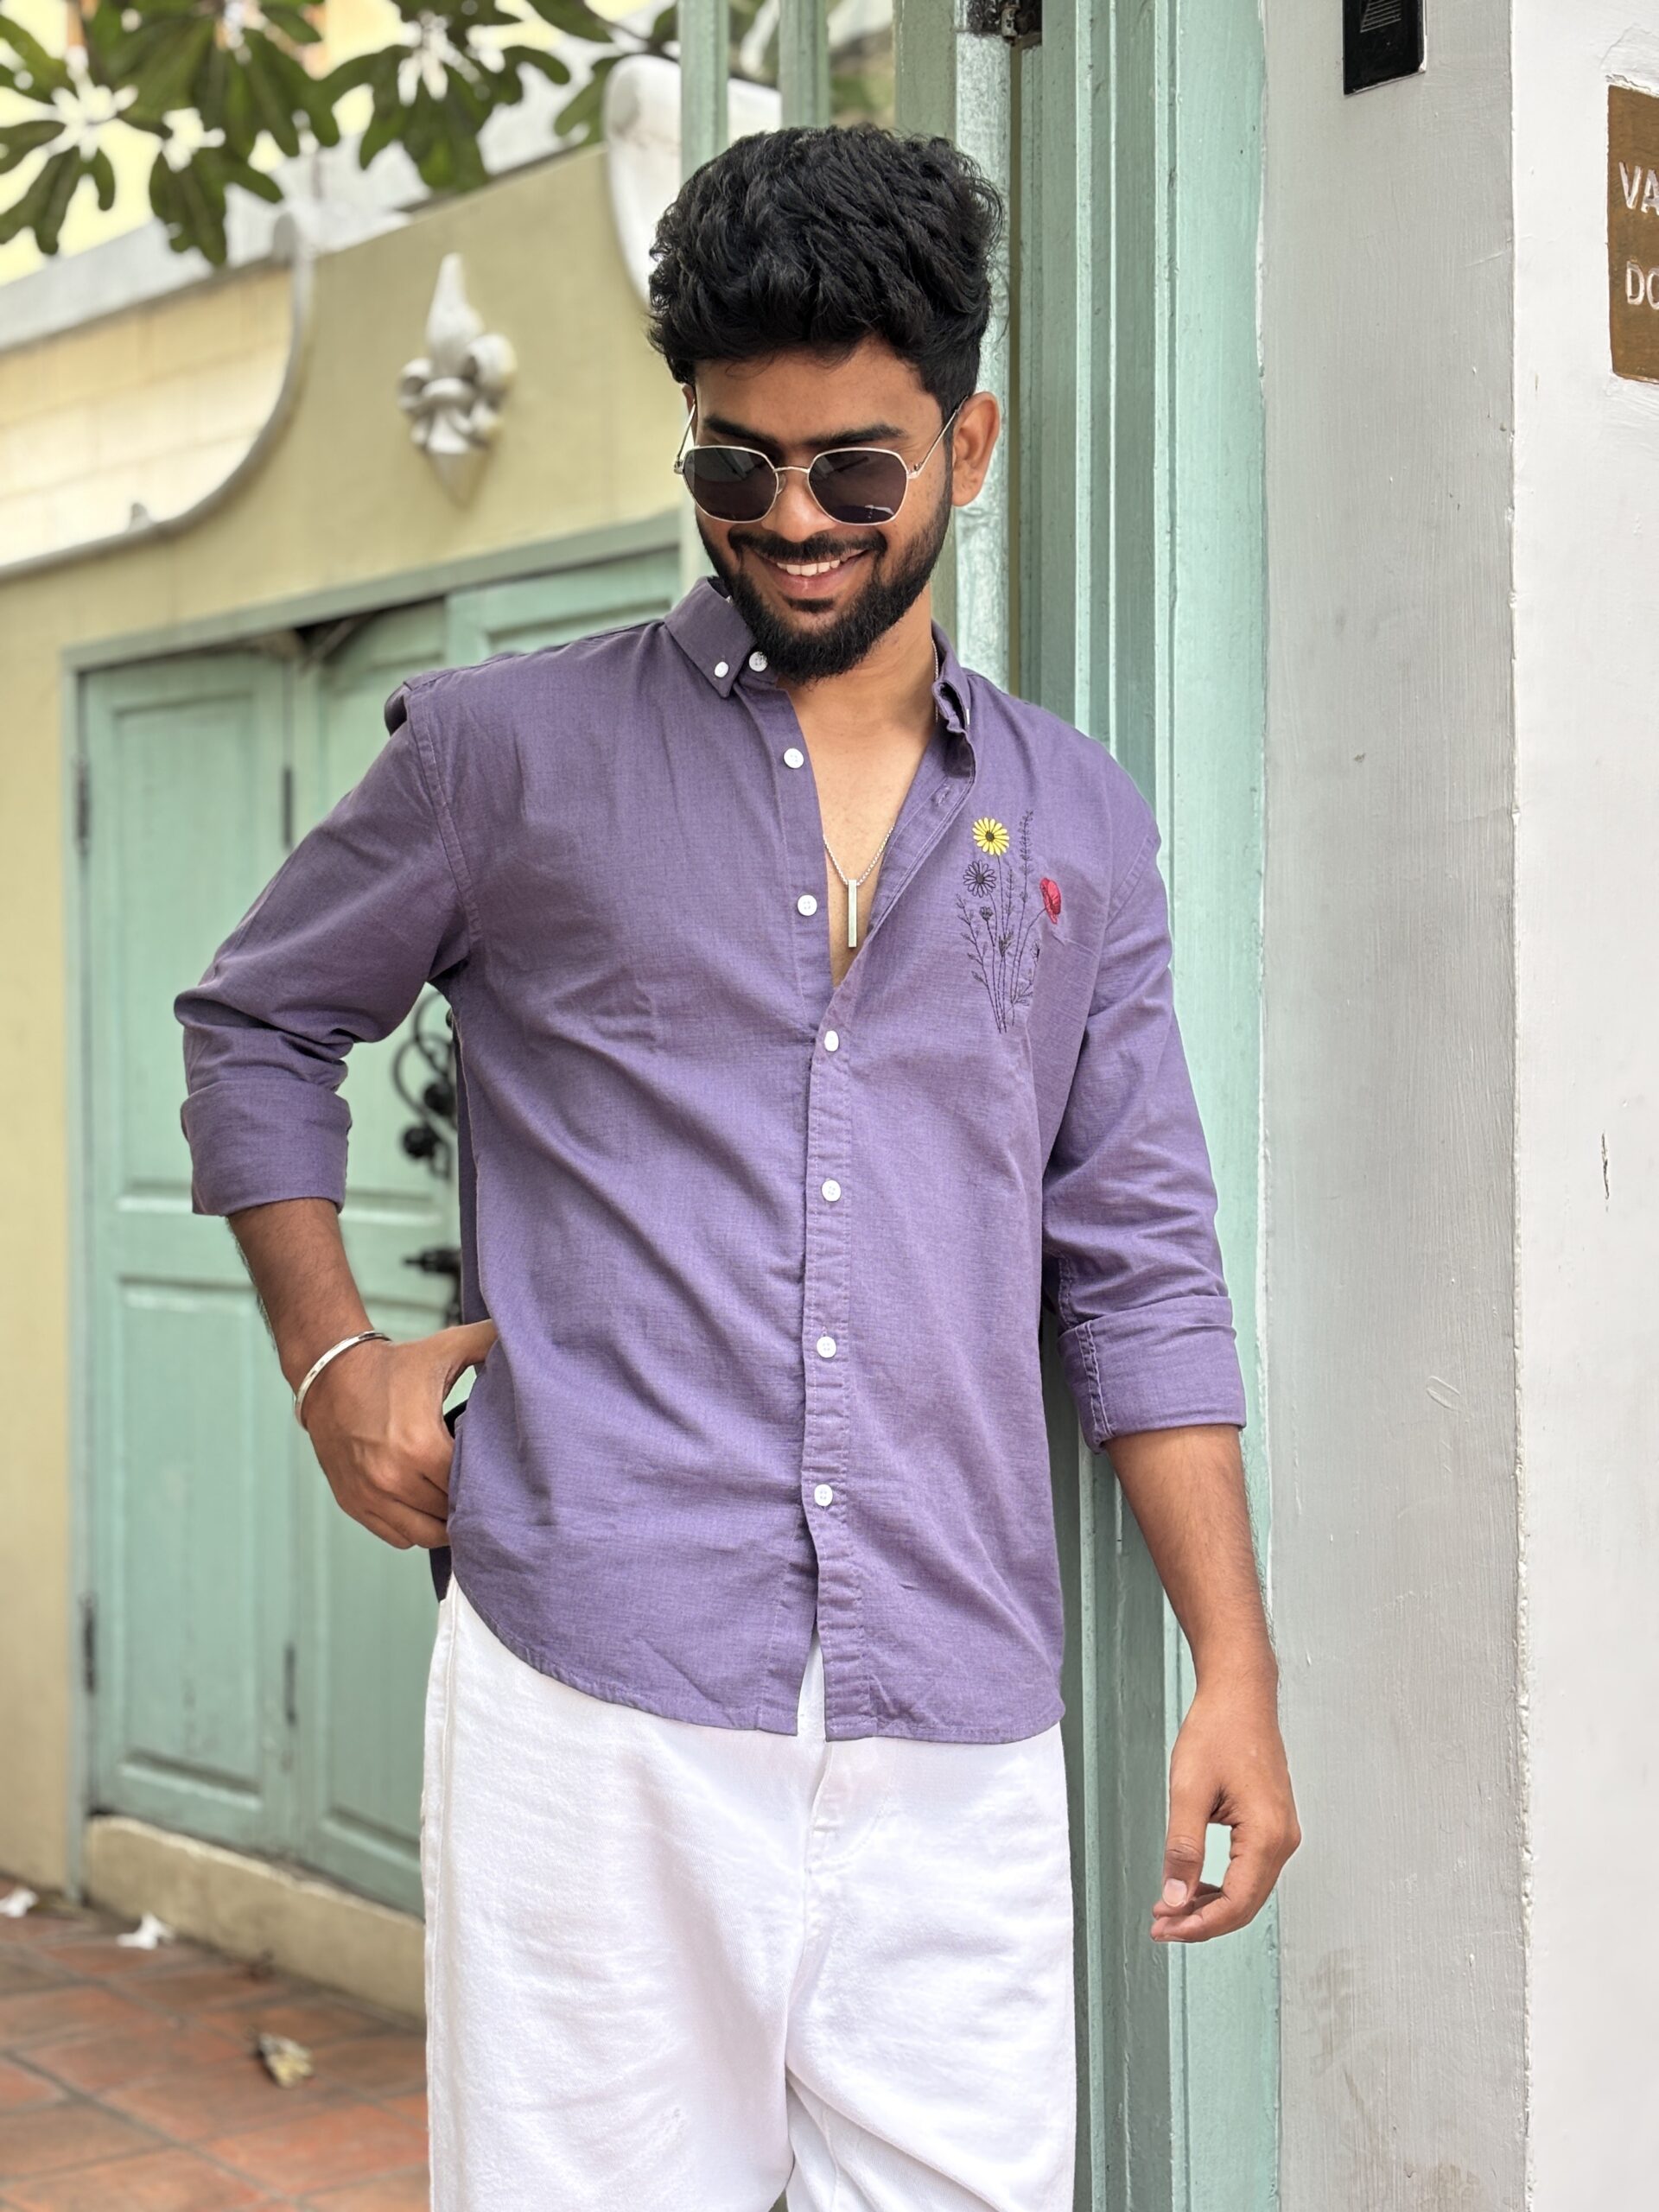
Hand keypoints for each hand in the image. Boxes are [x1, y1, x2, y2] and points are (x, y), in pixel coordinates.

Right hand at [299, 1319, 497, 1550]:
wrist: (331, 1373)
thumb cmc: (393, 1365)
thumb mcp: (445, 1348)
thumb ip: (489, 1342)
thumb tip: (525, 1334)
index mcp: (421, 1444)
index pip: (470, 1487)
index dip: (488, 1482)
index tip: (498, 1471)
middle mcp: (393, 1477)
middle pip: (450, 1514)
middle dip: (469, 1504)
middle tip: (483, 1489)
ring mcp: (370, 1494)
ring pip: (425, 1535)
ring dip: (443, 1522)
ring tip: (455, 1500)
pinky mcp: (353, 1503)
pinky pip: (397, 1537)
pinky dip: (414, 1527)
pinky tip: (426, 1505)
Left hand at [1150, 1669, 1299, 1942]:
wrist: (1241, 1695)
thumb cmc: (1217, 1731)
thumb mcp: (1188, 1789)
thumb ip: (1183, 1847)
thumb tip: (1175, 1899)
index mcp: (1267, 1835)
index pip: (1236, 1904)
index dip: (1198, 1925)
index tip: (1163, 1929)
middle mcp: (1283, 1840)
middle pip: (1245, 1905)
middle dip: (1201, 1921)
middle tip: (1160, 1926)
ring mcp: (1282, 1833)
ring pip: (1248, 1891)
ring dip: (1210, 1905)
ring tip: (1169, 1907)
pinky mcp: (1273, 1825)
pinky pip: (1250, 1870)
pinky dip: (1221, 1885)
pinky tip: (1193, 1885)